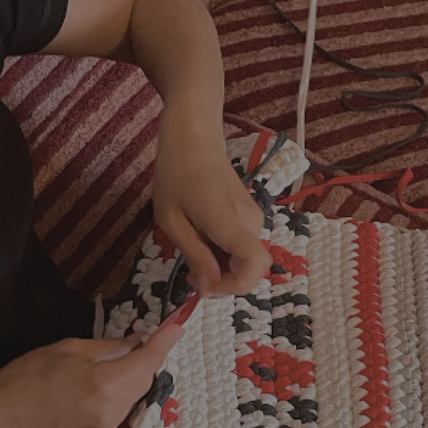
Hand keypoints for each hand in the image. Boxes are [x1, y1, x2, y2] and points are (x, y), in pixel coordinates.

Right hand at [0, 324, 183, 427]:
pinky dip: (118, 398)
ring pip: (133, 398)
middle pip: (145, 381)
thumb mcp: (69, 348)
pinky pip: (119, 413)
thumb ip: (108, 348)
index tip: (177, 326)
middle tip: (139, 342)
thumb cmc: (27, 376)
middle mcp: (111, 411)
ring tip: (111, 367)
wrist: (1, 418)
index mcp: (104, 383)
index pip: (148, 361)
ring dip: (131, 380)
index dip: (165, 342)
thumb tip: (136, 343)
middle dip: (145, 361)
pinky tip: (98, 388)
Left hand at [152, 107, 271, 297]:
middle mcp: (250, 222)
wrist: (194, 137)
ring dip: (220, 268)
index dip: (232, 286)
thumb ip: (194, 256)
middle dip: (221, 281)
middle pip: (249, 270)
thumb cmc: (176, 174)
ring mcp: (253, 219)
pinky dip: (223, 254)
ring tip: (193, 248)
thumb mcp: (172, 221)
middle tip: (192, 271)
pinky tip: (203, 240)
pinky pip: (242, 248)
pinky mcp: (250, 217)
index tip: (204, 283)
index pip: (254, 267)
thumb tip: (208, 289)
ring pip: (244, 261)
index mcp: (229, 222)